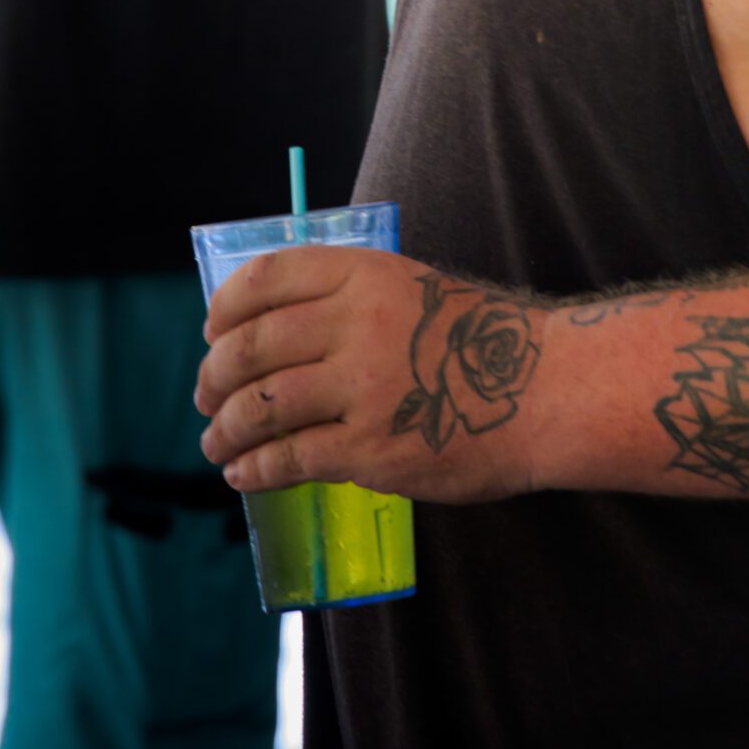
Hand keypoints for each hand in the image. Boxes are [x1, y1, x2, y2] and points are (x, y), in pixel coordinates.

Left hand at [196, 247, 544, 504]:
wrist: (544, 391)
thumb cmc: (481, 342)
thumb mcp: (415, 288)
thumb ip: (352, 300)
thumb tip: (280, 328)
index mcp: (364, 274)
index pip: (267, 277)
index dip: (226, 306)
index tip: (211, 331)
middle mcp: (355, 322)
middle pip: (251, 345)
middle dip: (214, 375)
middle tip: (204, 395)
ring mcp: (361, 387)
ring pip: (260, 405)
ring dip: (224, 427)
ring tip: (216, 442)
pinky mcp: (370, 448)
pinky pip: (289, 458)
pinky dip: (254, 468)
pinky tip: (243, 474)